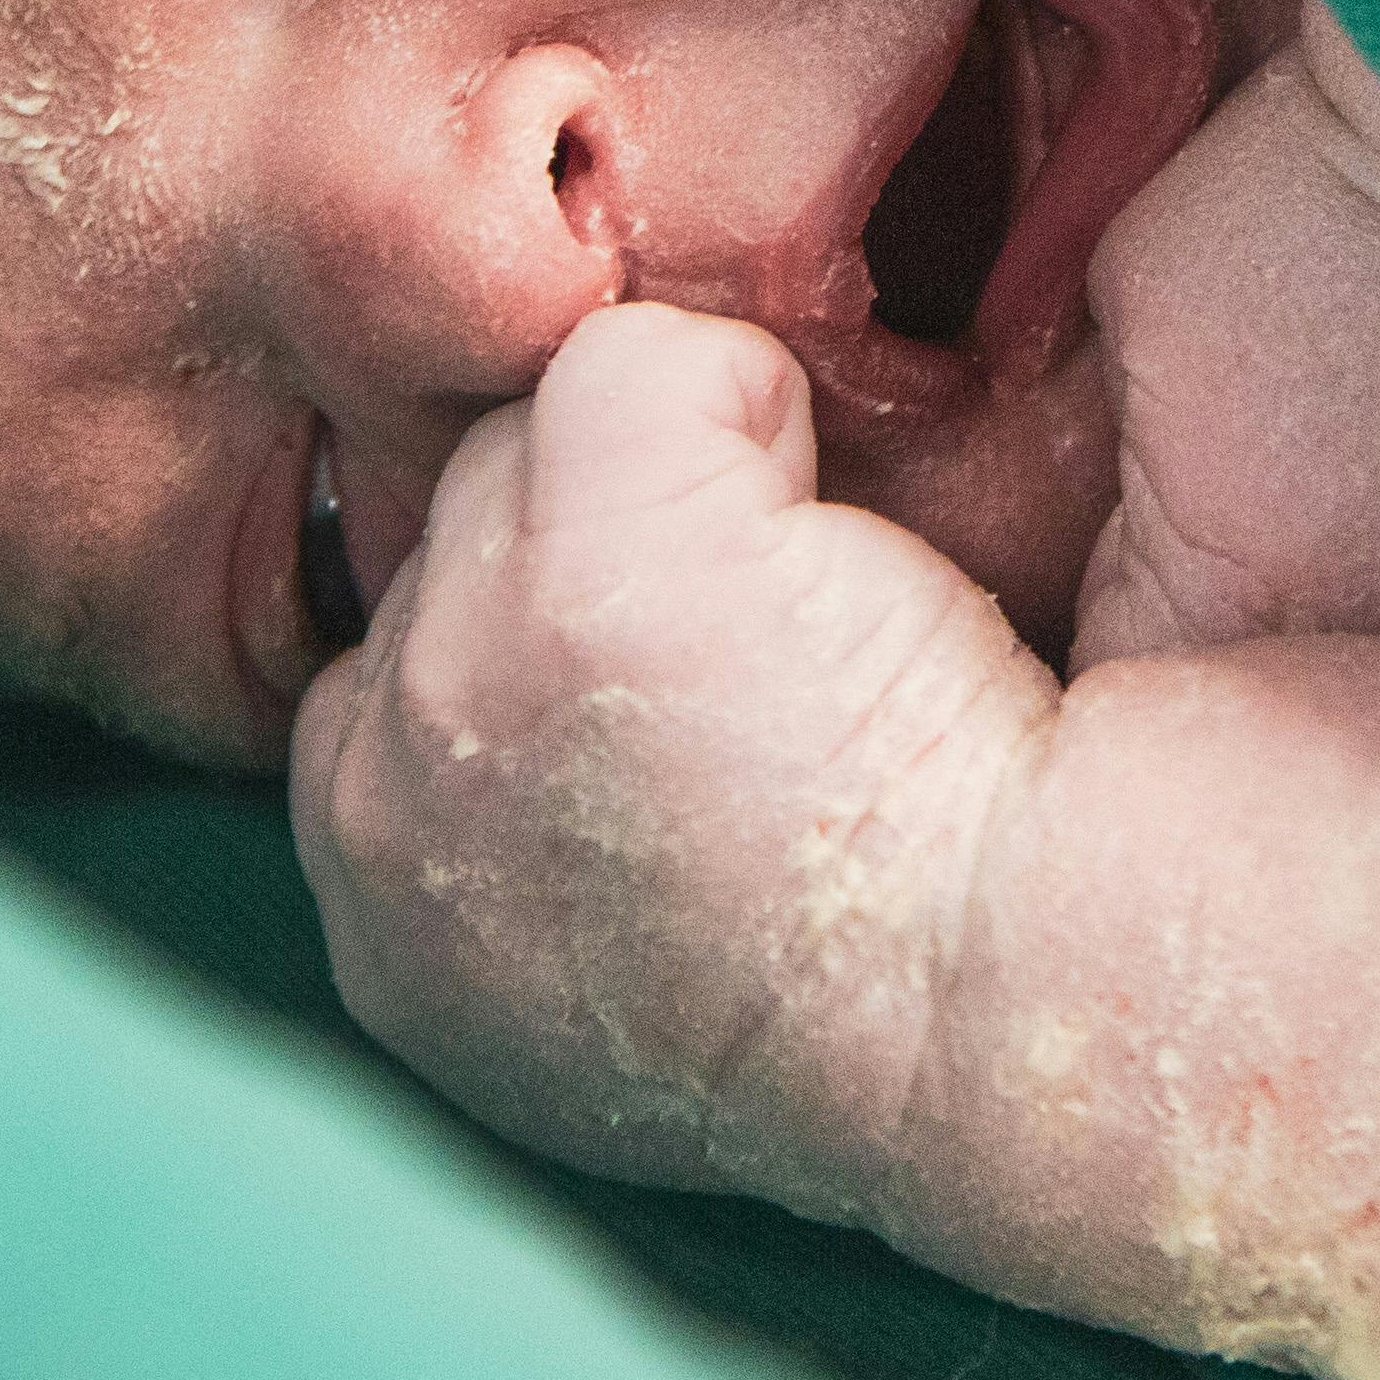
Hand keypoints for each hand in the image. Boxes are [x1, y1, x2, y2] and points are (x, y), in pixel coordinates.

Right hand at [290, 300, 1056, 1209]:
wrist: (1002, 1015)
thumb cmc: (860, 985)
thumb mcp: (592, 945)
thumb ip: (517, 797)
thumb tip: (554, 685)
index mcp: (377, 890)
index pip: (399, 650)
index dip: (553, 623)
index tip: (690, 691)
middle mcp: (381, 773)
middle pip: (460, 516)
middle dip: (608, 541)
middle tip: (771, 666)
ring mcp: (470, 648)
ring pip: (537, 427)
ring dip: (686, 479)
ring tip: (816, 627)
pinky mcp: (598, 550)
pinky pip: (642, 364)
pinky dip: (756, 407)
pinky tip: (848, 555)